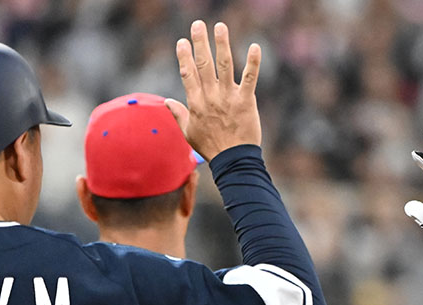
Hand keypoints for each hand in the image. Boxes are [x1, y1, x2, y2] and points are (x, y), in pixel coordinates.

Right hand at [166, 20, 261, 160]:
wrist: (233, 160)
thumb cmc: (211, 148)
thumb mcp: (189, 132)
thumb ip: (178, 114)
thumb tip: (167, 101)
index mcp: (196, 103)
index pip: (188, 74)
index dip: (184, 56)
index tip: (182, 41)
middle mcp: (211, 97)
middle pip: (204, 64)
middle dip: (200, 43)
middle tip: (198, 24)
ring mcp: (228, 98)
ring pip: (224, 66)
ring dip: (222, 44)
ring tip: (220, 26)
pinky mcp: (246, 101)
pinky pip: (249, 78)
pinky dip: (253, 62)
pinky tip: (254, 47)